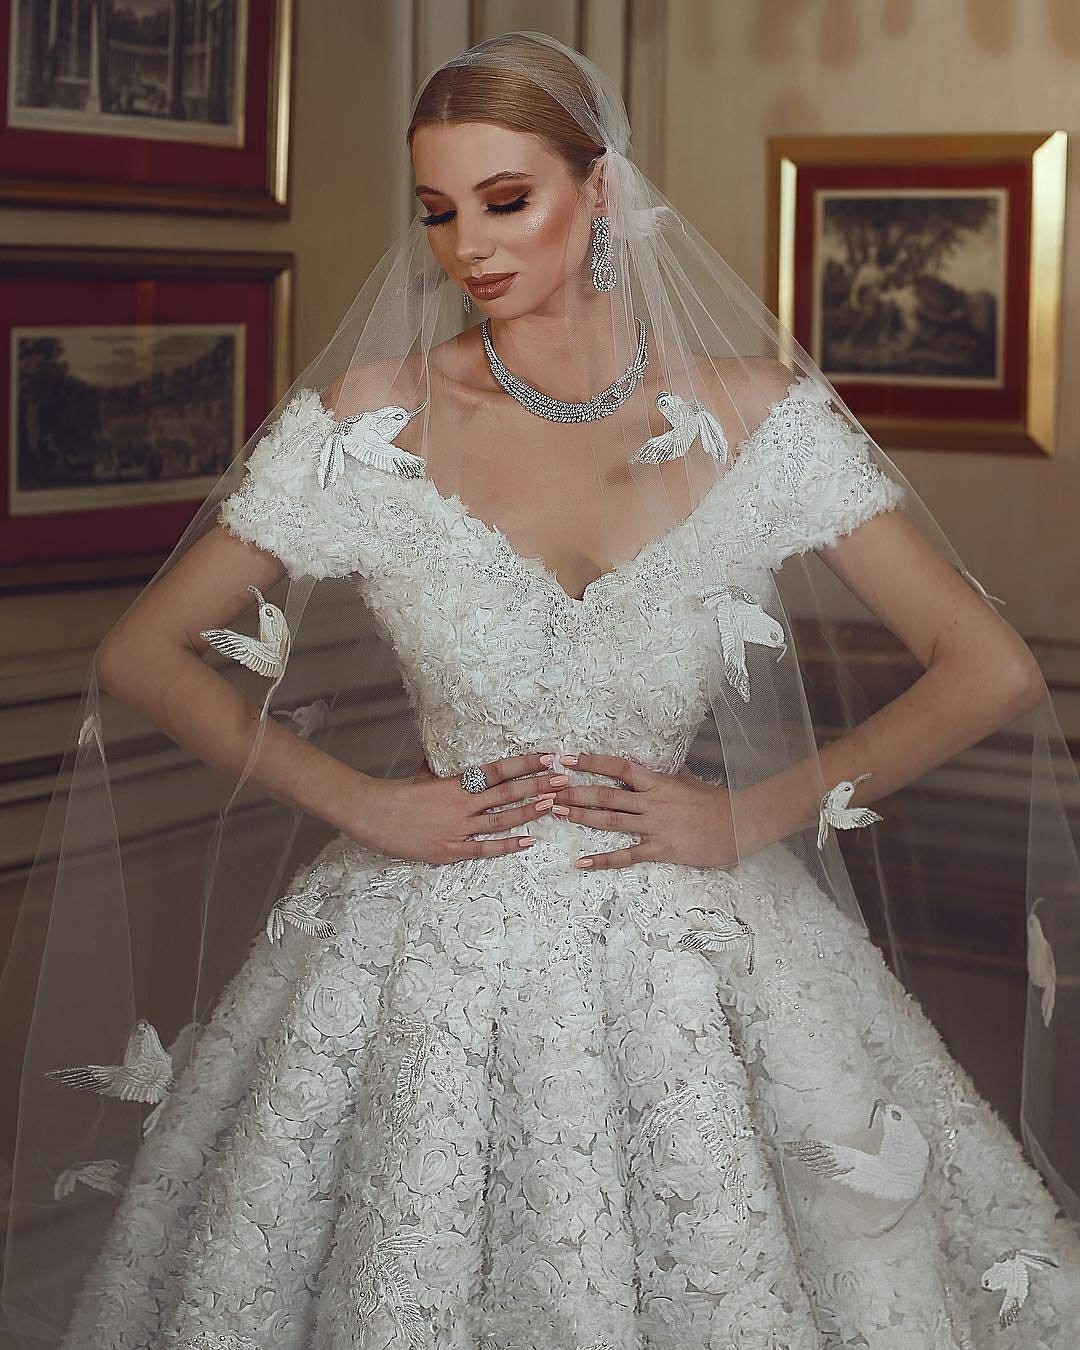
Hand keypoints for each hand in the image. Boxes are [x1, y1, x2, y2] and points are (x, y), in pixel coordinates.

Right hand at [340, 751, 567, 863]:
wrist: (370, 814)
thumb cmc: (394, 794)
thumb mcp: (420, 776)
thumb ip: (437, 769)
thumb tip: (438, 752)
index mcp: (456, 783)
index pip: (498, 770)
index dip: (525, 763)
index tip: (548, 757)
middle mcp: (462, 803)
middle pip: (507, 792)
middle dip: (538, 785)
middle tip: (564, 779)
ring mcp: (458, 828)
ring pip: (502, 819)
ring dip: (529, 811)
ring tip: (554, 805)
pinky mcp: (450, 850)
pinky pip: (485, 848)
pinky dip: (508, 846)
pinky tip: (529, 841)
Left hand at [550, 752, 738, 869]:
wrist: (742, 823)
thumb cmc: (717, 804)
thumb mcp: (691, 783)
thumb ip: (671, 777)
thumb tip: (665, 770)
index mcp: (657, 782)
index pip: (618, 767)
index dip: (591, 762)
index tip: (567, 759)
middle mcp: (652, 801)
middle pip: (606, 794)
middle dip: (574, 791)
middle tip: (547, 789)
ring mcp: (655, 825)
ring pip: (610, 820)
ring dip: (581, 816)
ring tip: (556, 813)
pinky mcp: (662, 848)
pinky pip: (627, 855)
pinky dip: (603, 859)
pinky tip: (582, 861)